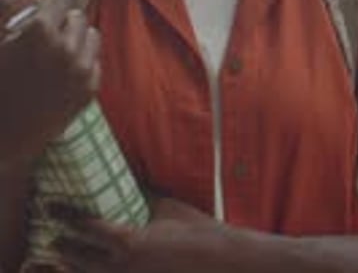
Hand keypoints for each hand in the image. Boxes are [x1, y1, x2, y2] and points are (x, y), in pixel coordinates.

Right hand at [0, 0, 100, 167]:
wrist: (2, 137)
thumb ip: (9, 6)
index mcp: (40, 32)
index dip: (49, 5)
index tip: (42, 13)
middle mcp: (66, 48)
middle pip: (78, 15)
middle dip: (62, 21)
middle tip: (45, 38)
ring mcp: (80, 71)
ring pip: (91, 36)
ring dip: (76, 39)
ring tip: (55, 53)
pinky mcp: (89, 91)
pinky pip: (94, 60)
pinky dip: (82, 61)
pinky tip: (62, 72)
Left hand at [51, 198, 239, 272]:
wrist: (220, 263)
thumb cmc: (195, 231)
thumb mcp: (165, 207)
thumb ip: (141, 197)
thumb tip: (126, 180)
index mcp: (127, 242)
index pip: (84, 227)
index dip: (64, 216)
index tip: (50, 208)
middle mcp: (121, 269)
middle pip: (78, 259)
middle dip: (62, 247)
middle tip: (52, 235)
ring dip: (73, 267)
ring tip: (64, 258)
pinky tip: (94, 270)